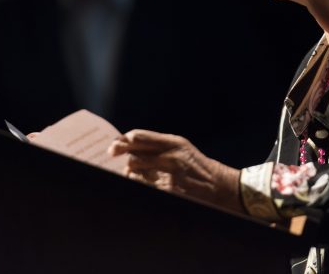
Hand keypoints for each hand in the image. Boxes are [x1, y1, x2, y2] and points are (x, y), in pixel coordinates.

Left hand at [107, 130, 244, 214]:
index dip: (123, 140)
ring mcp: (170, 175)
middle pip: (134, 154)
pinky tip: (138, 184)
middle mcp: (171, 156)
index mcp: (173, 143)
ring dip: (128, 172)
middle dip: (120, 154)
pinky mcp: (170, 191)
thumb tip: (128, 145)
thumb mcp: (180, 148)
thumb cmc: (193, 164)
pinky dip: (137, 185)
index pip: (140, 137)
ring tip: (129, 171)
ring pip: (135, 172)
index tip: (115, 144)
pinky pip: (143, 187)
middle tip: (111, 154)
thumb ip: (158, 145)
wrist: (217, 184)